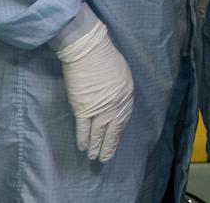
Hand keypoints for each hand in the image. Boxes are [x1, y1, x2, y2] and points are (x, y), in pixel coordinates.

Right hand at [55, 20, 134, 162]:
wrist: (89, 51)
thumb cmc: (106, 57)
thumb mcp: (122, 74)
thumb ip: (119, 90)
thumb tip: (113, 100)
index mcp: (127, 95)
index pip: (124, 119)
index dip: (118, 131)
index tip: (115, 138)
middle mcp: (116, 105)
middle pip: (113, 130)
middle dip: (109, 145)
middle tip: (106, 158)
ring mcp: (100, 109)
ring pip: (98, 133)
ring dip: (96, 147)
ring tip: (94, 157)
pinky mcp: (83, 109)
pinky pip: (84, 129)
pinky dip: (83, 139)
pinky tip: (83, 148)